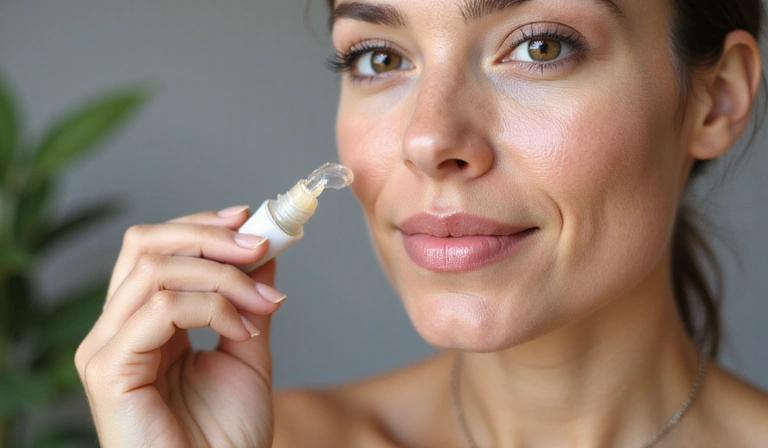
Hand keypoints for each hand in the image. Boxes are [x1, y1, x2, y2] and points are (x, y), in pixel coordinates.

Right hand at [75, 206, 284, 447]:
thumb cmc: (227, 434)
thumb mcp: (247, 351)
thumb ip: (248, 300)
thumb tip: (263, 249)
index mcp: (142, 322)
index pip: (156, 249)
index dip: (201, 227)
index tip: (250, 219)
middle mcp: (117, 329)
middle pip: (145, 245)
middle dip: (209, 237)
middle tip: (259, 245)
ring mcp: (106, 348)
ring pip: (155, 270)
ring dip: (223, 276)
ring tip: (264, 301)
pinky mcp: (108, 369)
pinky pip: (162, 309)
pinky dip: (213, 307)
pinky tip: (242, 330)